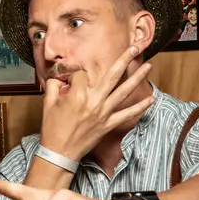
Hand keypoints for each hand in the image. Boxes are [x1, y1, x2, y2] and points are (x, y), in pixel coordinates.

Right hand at [38, 45, 154, 162]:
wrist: (59, 152)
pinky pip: (127, 114)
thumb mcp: (48, 103)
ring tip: (148, 66)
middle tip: (134, 47)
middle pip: (112, 75)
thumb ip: (54, 86)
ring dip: (137, 78)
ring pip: (124, 91)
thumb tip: (61, 78)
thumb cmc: (52, 128)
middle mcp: (94, 102)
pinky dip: (140, 107)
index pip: (81, 74)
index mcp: (77, 95)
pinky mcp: (108, 124)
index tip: (69, 81)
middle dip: (124, 59)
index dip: (75, 75)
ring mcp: (103, 113)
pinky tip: (150, 100)